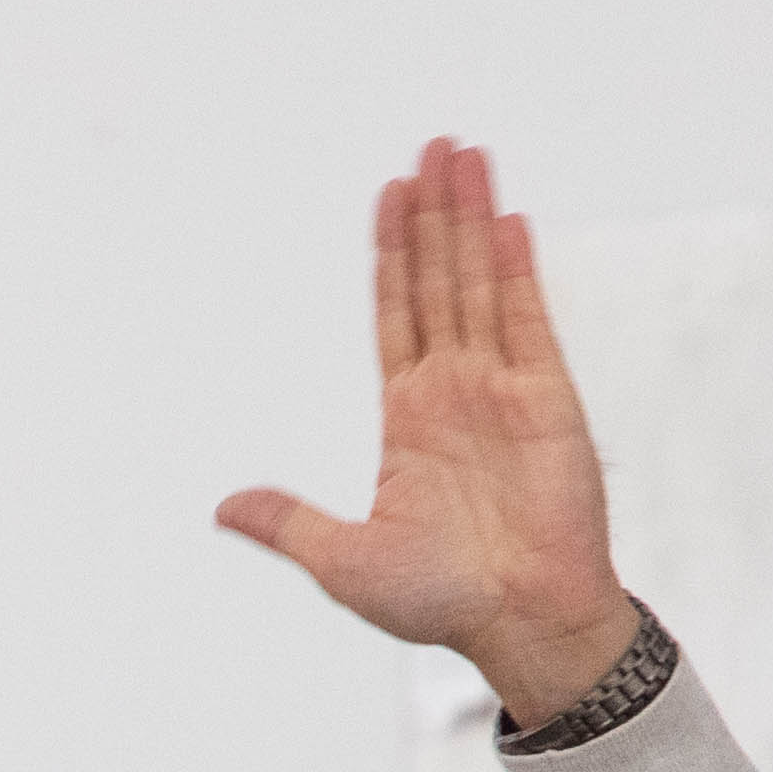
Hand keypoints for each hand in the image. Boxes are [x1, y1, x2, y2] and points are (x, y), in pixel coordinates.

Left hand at [218, 136, 639, 728]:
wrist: (520, 625)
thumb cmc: (441, 602)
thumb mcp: (343, 561)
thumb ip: (289, 522)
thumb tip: (224, 508)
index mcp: (409, 418)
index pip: (397, 313)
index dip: (392, 253)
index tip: (390, 193)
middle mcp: (456, 391)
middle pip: (439, 280)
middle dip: (434, 214)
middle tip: (432, 147)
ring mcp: (504, 390)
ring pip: (480, 284)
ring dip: (472, 220)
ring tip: (464, 156)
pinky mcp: (548, 400)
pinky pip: (528, 320)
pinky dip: (517, 269)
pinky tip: (507, 219)